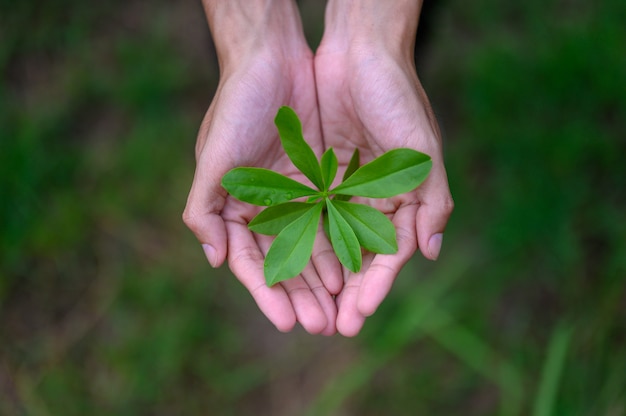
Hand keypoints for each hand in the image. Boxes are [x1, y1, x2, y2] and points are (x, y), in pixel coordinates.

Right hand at [183, 1, 341, 334]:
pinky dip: (341, 245)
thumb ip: (206, 209)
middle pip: (284, 263)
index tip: (287, 322)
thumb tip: (214, 261)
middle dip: (302, 296)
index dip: (268, 294)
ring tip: (341, 310)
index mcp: (234, 208)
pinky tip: (354, 270)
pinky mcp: (322, 179)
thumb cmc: (237, 105)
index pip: (252, 263)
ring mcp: (295, 195)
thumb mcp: (214, 157)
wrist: (272, 58)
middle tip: (322, 326)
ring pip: (312, 247)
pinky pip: (334, 219)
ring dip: (324, 280)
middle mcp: (265, 208)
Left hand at [314, 1, 453, 335]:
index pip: (387, 255)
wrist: (358, 52)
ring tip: (306, 311)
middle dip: (344, 293)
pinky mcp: (313, 174)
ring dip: (318, 278)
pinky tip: (289, 268)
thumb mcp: (423, 151)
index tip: (359, 314)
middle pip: (355, 258)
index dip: (375, 286)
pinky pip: (304, 216)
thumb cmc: (397, 97)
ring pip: (327, 243)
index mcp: (401, 199)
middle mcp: (369, 200)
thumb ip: (431, 203)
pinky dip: (299, 242)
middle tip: (329, 328)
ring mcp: (340, 189)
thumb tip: (431, 253)